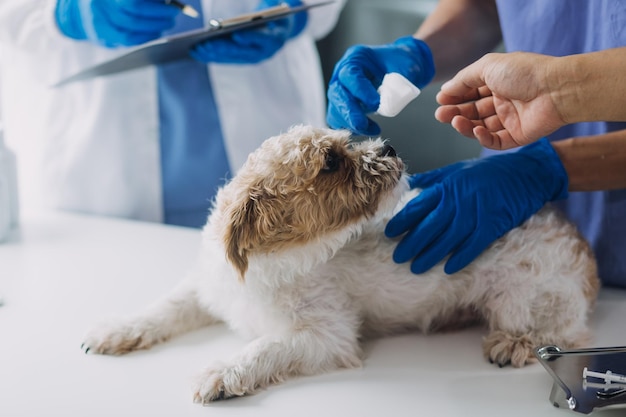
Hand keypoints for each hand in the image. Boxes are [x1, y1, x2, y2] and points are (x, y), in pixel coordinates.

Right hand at [55, 0, 178, 47]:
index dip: (154, 0)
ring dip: (156, 24)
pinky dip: (146, 35)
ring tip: (168, 22)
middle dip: (159, 11)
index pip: (133, 0)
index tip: (172, 1)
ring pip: (132, 24)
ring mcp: (99, 17)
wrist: (81, 13)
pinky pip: (128, 38)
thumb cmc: (110, 1)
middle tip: (174, 11)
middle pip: (134, 7)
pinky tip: (156, 32)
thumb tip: (168, 0)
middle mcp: (100, 2)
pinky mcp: (102, 34)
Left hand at [190, 0, 306, 63]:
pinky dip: (213, 57)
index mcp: (276, 37)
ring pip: (232, 57)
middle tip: (206, 45)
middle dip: (223, 48)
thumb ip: (271, 3)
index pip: (263, 37)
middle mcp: (265, 51)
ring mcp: (254, 58)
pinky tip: (198, 53)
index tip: (236, 35)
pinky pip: (227, 59)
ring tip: (197, 49)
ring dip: (214, 55)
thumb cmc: (274, 11)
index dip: (250, 37)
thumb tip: (272, 1)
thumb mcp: (275, 3)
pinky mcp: (244, 60)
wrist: (280, 27)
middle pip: (242, 51)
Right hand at [326, 36, 434, 135]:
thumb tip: (388, 103)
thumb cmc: (402, 64)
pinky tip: (369, 129)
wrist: (401, 68)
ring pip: (336, 108)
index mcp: (356, 57)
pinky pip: (339, 119)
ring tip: (372, 129)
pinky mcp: (343, 104)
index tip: (376, 104)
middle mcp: (343, 72)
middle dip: (349, 112)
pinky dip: (352, 127)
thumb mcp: (406, 67)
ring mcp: (341, 89)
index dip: (361, 92)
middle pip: (337, 93)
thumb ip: (398, 83)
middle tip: (362, 124)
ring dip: (350, 123)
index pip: (350, 75)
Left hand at [385, 138, 568, 274]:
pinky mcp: (492, 225)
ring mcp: (475, 214)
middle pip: (429, 226)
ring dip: (430, 255)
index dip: (401, 221)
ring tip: (416, 267)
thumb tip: (408, 186)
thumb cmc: (486, 172)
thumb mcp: (456, 170)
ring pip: (447, 239)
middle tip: (397, 257)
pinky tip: (448, 268)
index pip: (417, 206)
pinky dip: (460, 257)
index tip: (388, 233)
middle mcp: (457, 201)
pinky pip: (473, 245)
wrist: (524, 173)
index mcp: (446, 186)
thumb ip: (432, 180)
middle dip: (411, 243)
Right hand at [435, 52, 565, 149]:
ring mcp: (511, 119)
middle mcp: (504, 100)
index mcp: (498, 82)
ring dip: (466, 125)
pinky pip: (495, 141)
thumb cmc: (525, 73)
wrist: (557, 89)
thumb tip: (445, 91)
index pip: (471, 92)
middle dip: (456, 113)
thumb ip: (464, 79)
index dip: (455, 96)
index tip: (441, 100)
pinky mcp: (518, 136)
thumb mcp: (487, 67)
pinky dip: (483, 138)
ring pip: (481, 127)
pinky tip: (476, 130)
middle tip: (440, 115)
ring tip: (455, 122)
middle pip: (473, 111)